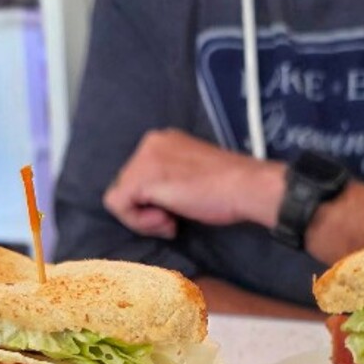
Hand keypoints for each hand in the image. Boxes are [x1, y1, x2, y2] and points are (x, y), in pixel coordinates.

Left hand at [104, 129, 284, 238]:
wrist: (244, 187)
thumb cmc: (227, 188)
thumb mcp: (190, 175)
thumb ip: (169, 179)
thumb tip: (152, 201)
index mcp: (162, 141)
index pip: (137, 175)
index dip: (152, 200)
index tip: (177, 209)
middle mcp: (149, 143)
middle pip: (126, 185)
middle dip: (146, 209)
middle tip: (174, 219)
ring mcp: (144, 158)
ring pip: (120, 197)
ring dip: (144, 218)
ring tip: (172, 220)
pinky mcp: (142, 177)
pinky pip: (119, 206)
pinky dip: (140, 222)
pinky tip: (167, 221)